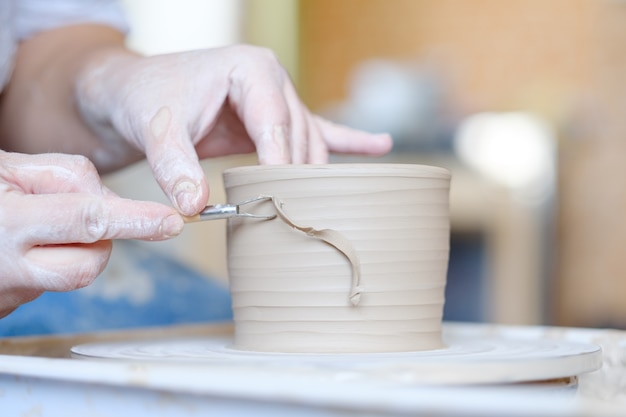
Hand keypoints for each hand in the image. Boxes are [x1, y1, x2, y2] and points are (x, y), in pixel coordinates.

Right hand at [0, 151, 183, 316]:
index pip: (87, 220)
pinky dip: (54, 262)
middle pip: (90, 263)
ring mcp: (9, 294)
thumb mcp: (6, 166)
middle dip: (101, 239)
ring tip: (45, 228)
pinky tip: (27, 246)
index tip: (171, 221)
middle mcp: (8, 266)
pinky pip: (51, 285)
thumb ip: (63, 177)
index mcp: (7, 221)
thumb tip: (110, 202)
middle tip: (76, 215)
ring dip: (78, 250)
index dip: (136, 220)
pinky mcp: (9, 308)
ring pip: (75, 276)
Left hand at [76, 44, 392, 215]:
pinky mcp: (275, 120)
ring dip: (310, 177)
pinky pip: (318, 130)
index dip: (280, 164)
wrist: (138, 92)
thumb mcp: (156, 130)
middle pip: (299, 137)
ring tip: (327, 208)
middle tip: (295, 218)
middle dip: (296, 178)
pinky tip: (381, 144)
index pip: (277, 122)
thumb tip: (196, 207)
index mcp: (251, 70)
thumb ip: (175, 166)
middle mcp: (273, 81)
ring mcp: (280, 99)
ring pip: (309, 143)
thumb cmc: (147, 100)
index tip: (280, 200)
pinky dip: (349, 140)